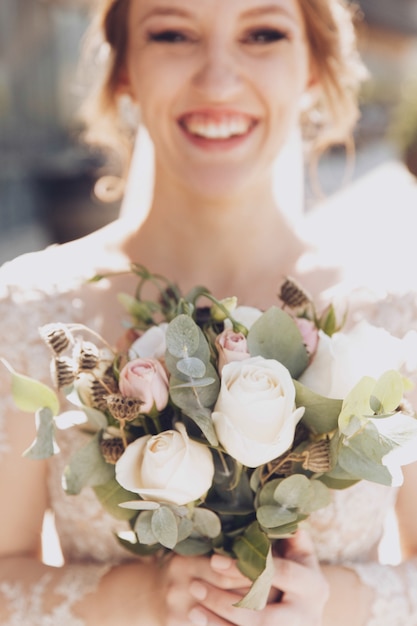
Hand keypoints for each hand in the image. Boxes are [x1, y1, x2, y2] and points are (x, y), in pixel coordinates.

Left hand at [164, 530, 328, 624]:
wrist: (306, 612)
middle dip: (226, 602)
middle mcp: (307, 615)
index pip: (280, 575)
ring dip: (218, 620)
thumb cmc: (298, 571)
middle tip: (195, 586)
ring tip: (193, 603)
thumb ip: (288, 534)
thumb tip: (274, 509)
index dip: (246, 567)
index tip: (215, 560)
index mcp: (314, 586)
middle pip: (264, 616)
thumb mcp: (300, 552)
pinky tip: (196, 618)